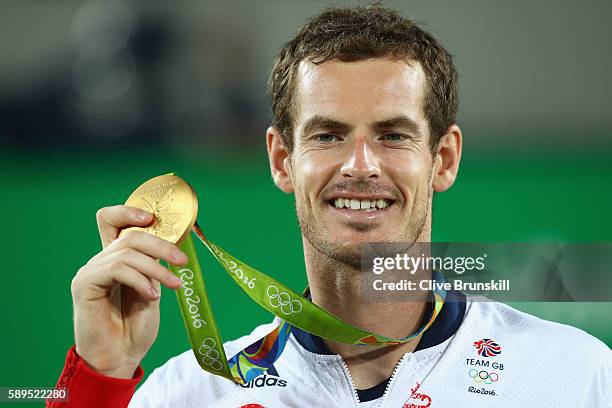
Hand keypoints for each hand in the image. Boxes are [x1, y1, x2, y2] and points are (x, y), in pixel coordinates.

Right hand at [71, 205, 186, 377]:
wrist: (120, 358)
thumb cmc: (135, 327)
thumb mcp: (152, 289)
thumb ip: (154, 266)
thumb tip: (170, 245)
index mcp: (116, 259)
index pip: (112, 221)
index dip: (128, 211)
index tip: (152, 218)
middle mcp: (101, 261)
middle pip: (129, 235)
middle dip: (160, 245)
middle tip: (182, 261)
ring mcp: (91, 271)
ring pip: (127, 252)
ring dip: (156, 268)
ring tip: (173, 285)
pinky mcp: (84, 284)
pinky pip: (116, 268)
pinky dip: (139, 280)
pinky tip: (151, 296)